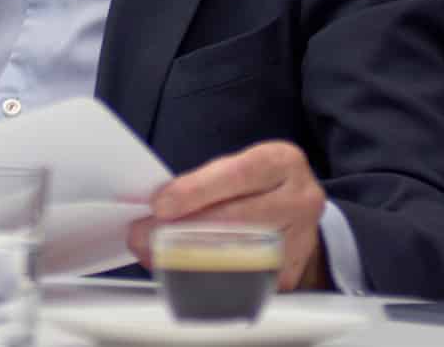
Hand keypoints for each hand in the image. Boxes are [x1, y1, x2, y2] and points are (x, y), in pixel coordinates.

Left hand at [130, 141, 330, 291]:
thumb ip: (203, 182)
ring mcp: (299, 240)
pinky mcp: (289, 274)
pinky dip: (209, 280)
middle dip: (183, 229)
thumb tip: (155, 208)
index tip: (160, 205)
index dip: (196, 190)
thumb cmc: (253, 186)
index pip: (237, 174)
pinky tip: (184, 275)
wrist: (292, 210)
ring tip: (156, 256)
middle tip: (143, 236)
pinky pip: (245, 282)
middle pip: (238, 218)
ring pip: (240, 254)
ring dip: (191, 258)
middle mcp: (299, 199)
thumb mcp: (236, 169)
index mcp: (282, 162)